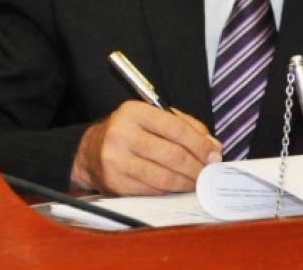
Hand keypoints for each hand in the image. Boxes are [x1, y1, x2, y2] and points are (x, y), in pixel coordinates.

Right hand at [71, 101, 221, 195]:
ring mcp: (116, 161)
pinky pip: (152, 190)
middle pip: (172, 154)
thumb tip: (213, 146)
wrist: (89, 151)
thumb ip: (186, 126)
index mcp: (134, 112)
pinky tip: (179, 186)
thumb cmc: (130, 131)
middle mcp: (122, 134)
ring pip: (163, 176)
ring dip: (187, 181)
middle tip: (209, 170)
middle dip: (197, 165)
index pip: (176, 128)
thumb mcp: (154, 117)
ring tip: (198, 180)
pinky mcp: (115, 183)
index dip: (200, 143)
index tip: (214, 153)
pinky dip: (170, 189)